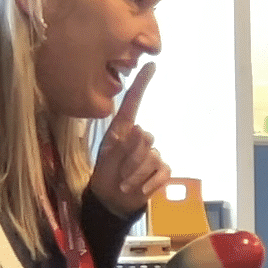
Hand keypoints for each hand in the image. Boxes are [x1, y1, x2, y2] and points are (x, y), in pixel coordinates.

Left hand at [89, 63, 171, 217]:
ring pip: (151, 158)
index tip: (151, 64)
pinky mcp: (161, 170)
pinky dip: (149, 184)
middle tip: (119, 175)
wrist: (112, 203)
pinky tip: (139, 190)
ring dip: (136, 175)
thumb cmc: (106, 178)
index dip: (142, 84)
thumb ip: (125, 147)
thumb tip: (142, 130)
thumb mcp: (109, 161)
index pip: (133, 103)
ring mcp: (152, 155)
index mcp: (122, 131)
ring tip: (125, 185)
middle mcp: (139, 139)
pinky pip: (161, 173)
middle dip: (131, 159)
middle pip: (145, 139)